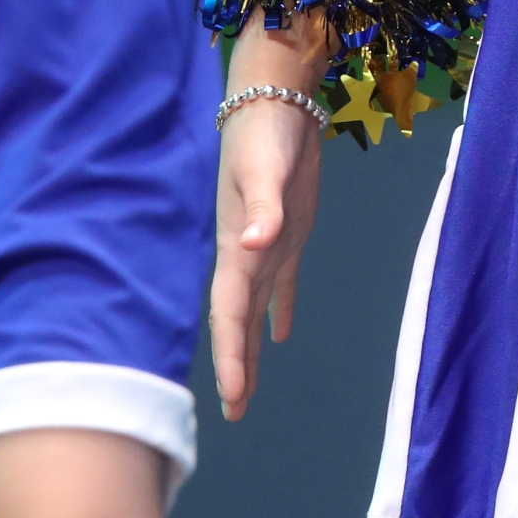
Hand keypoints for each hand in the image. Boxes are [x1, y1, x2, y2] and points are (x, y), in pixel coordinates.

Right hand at [210, 81, 324, 419]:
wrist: (275, 103)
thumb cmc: (266, 135)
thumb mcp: (265, 169)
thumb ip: (263, 207)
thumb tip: (256, 245)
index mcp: (237, 249)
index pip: (230, 314)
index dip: (230, 355)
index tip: (233, 396)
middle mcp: (246, 255)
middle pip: (236, 322)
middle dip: (235, 367)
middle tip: (234, 414)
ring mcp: (265, 245)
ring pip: (253, 310)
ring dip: (250, 348)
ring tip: (247, 390)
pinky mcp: (287, 232)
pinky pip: (281, 283)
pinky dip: (279, 310)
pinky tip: (280, 335)